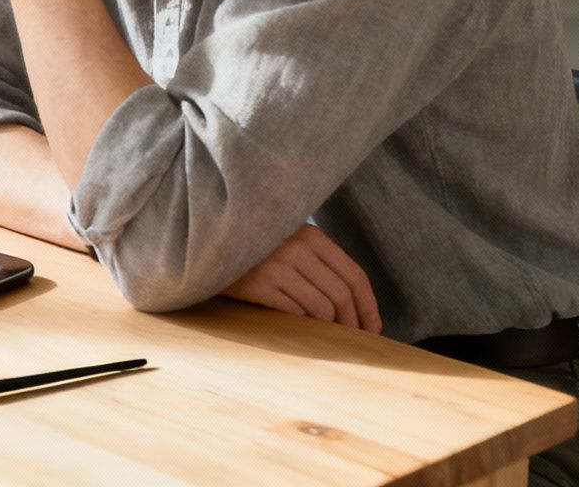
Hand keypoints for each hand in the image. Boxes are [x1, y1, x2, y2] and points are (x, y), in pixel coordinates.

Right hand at [222, 223, 381, 332]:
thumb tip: (354, 304)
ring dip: (330, 330)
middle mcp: (297, 247)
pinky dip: (304, 327)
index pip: (354, 275)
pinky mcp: (257, 283)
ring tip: (329, 341)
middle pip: (342, 295)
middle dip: (353, 324)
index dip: (369, 306)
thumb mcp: (289, 243)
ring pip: (322, 308)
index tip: (372, 328)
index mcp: (311, 235)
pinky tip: (303, 332)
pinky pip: (295, 313)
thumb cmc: (254, 250)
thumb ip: (317, 261)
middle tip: (353, 342)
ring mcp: (277, 264)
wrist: (206, 245)